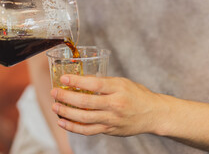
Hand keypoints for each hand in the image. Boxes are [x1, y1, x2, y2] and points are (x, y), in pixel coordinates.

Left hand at [50, 75, 167, 135]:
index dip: (77, 81)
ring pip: (84, 118)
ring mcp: (112, 119)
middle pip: (86, 102)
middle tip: (55, 92)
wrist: (153, 114)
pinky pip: (88, 130)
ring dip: (66, 112)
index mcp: (118, 89)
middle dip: (66, 97)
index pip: (94, 83)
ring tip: (55, 106)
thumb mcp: (122, 82)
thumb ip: (104, 82)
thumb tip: (81, 79)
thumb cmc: (137, 95)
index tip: (64, 78)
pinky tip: (63, 122)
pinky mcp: (109, 130)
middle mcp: (115, 105)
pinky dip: (73, 127)